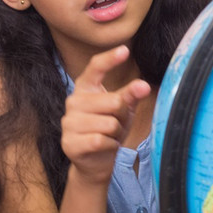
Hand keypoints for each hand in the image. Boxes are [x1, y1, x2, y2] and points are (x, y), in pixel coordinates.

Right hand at [62, 47, 149, 185]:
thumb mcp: (122, 110)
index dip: (110, 59)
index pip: (95, 68)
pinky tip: (105, 147)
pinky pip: (101, 140)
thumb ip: (130, 95)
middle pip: (113, 101)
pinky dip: (110, 146)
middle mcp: (73, 102)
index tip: (125, 50)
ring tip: (109, 136)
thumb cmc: (108, 130)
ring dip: (116, 133)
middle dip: (122, 116)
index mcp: (84, 89)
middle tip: (116, 125)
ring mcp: (68, 123)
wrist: (94, 163)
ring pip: (109, 123)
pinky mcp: (69, 143)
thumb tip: (143, 85)